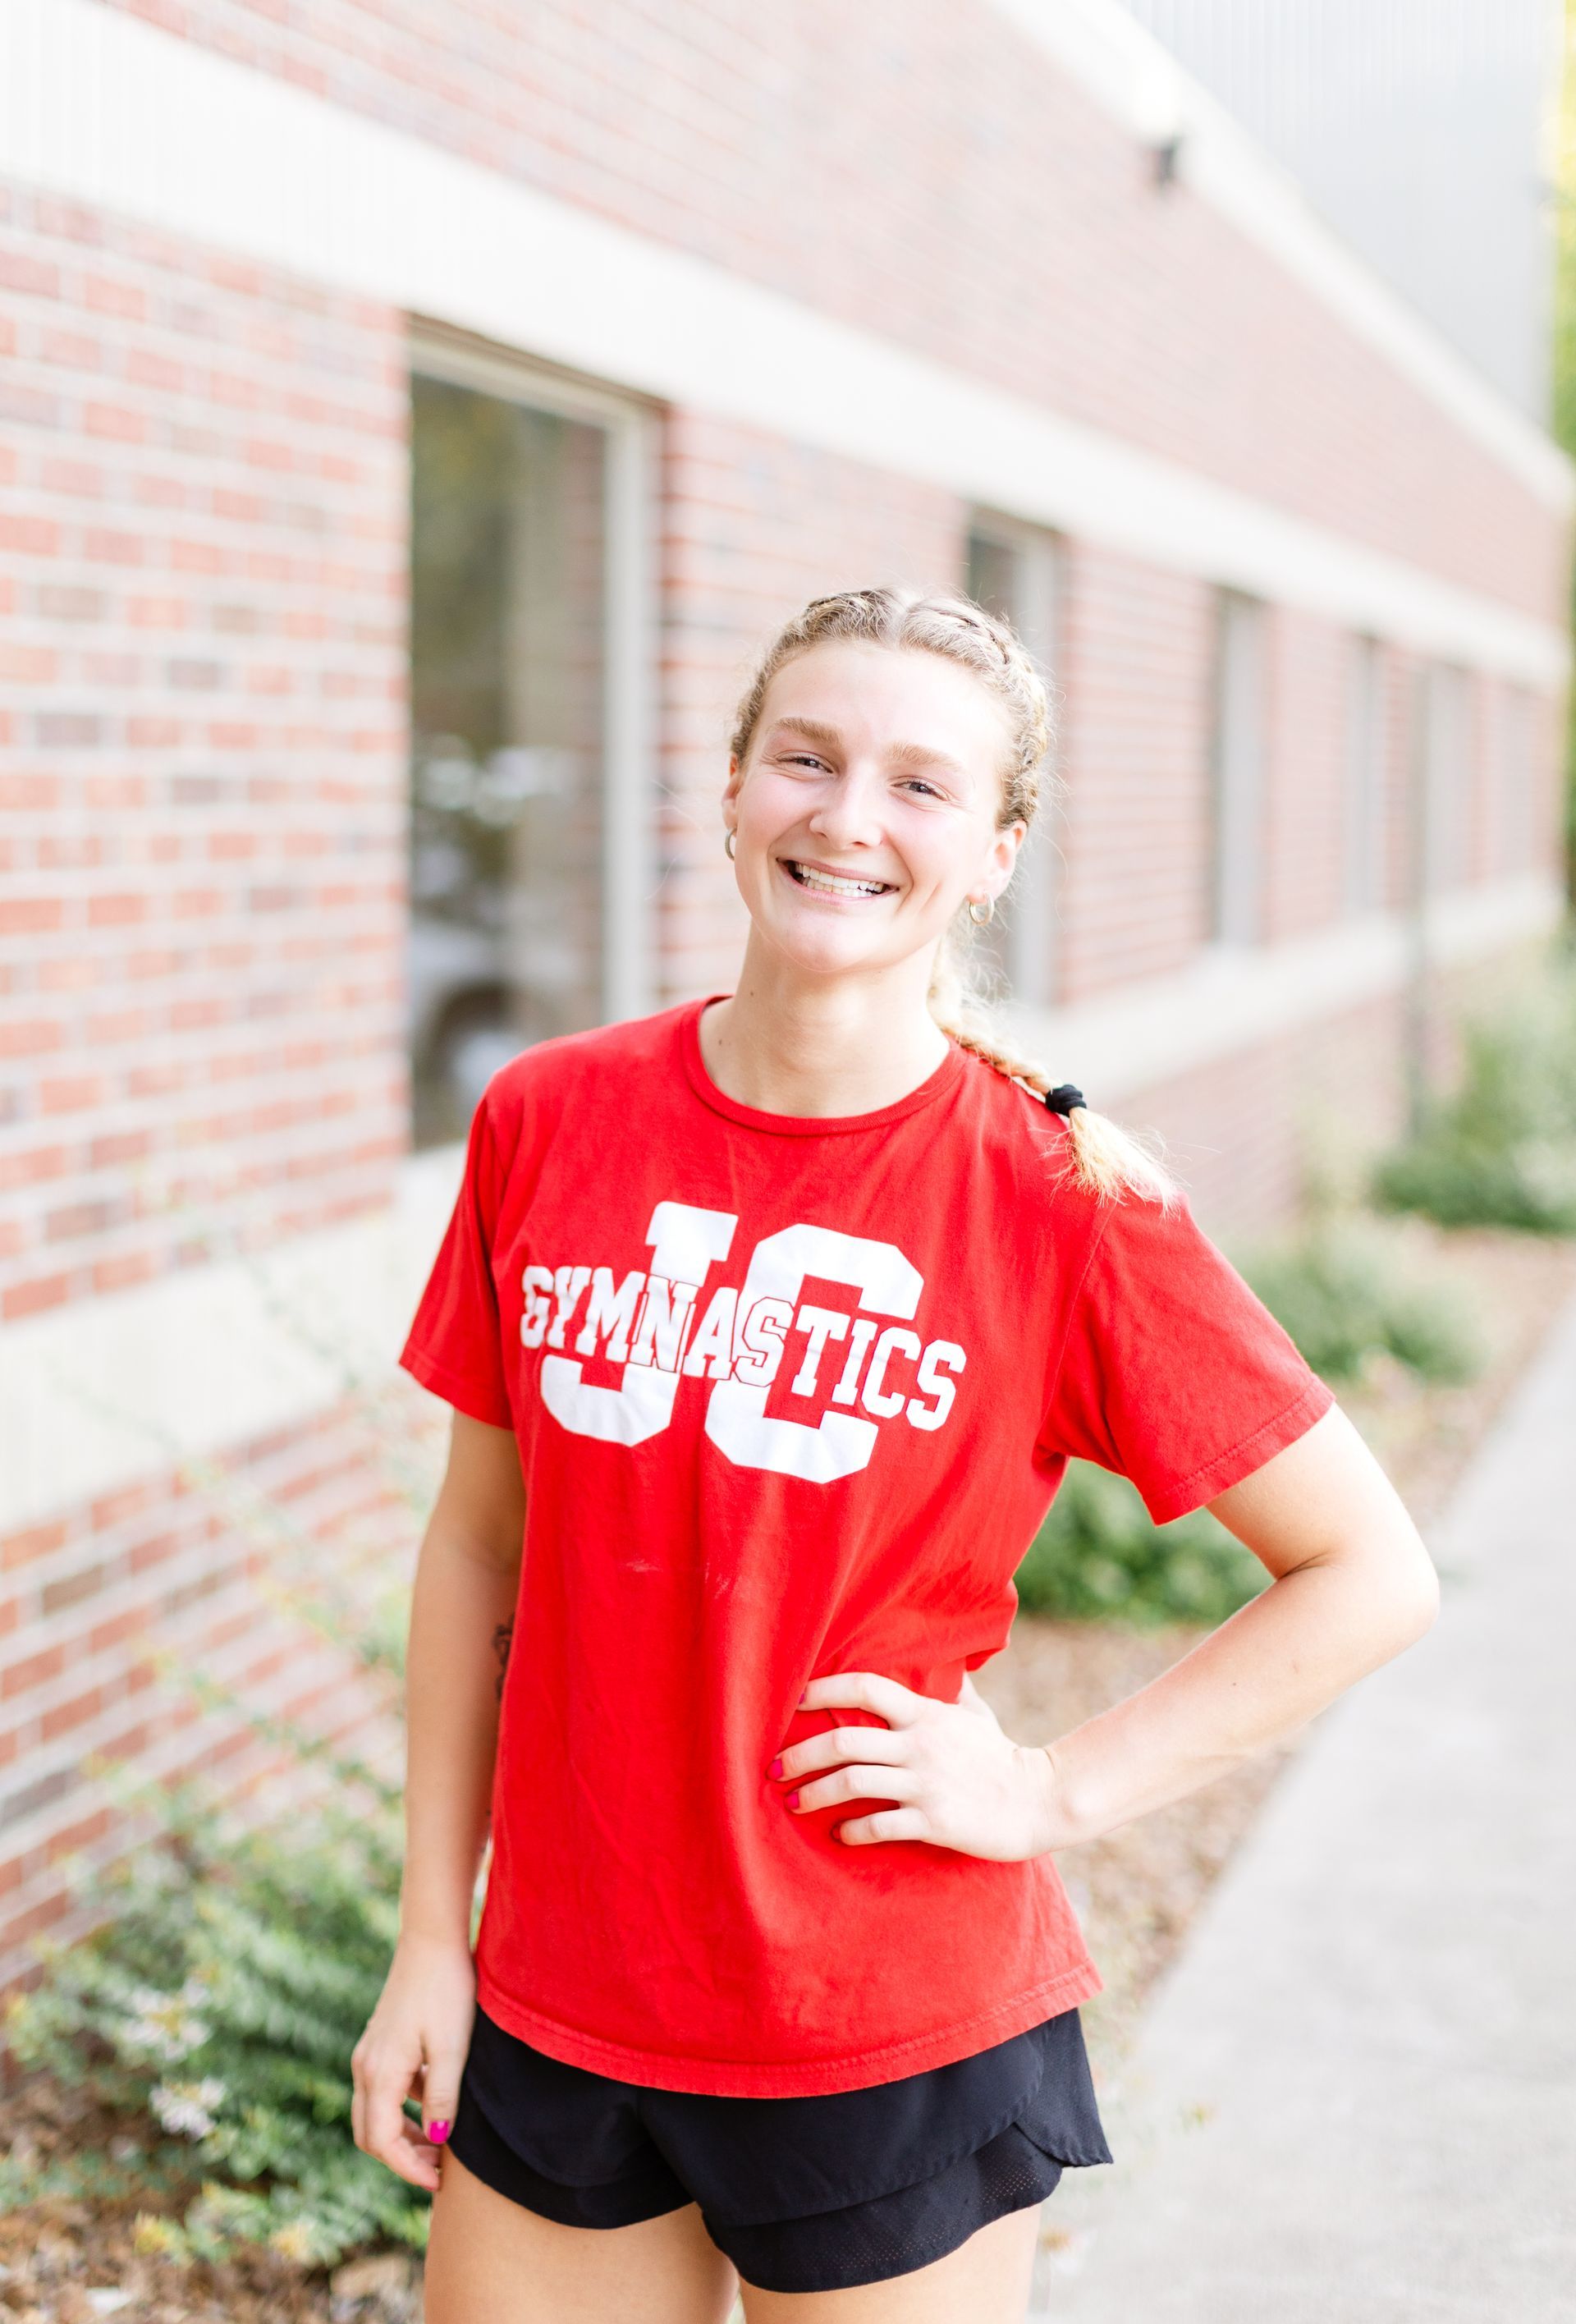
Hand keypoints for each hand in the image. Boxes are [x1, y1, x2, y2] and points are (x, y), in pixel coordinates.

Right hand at [350, 1932, 476, 2191]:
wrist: (433, 1939)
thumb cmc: (447, 1991)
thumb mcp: (452, 2047)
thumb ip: (443, 2096)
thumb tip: (440, 2140)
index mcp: (379, 2072)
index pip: (382, 2142)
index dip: (408, 2168)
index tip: (439, 2182)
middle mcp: (365, 2066)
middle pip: (370, 2133)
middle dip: (402, 2158)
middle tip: (440, 2171)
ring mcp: (369, 2053)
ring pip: (374, 2113)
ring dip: (403, 2136)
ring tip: (443, 2145)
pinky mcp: (380, 2043)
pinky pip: (384, 2091)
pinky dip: (404, 2109)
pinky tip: (437, 2102)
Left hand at [775, 1669, 1070, 1861]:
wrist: (1040, 1801)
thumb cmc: (1002, 1757)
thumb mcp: (976, 1715)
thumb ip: (952, 1689)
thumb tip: (946, 1662)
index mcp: (925, 1714)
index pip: (865, 1687)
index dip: (823, 1689)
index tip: (792, 1700)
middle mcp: (920, 1745)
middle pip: (844, 1741)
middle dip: (800, 1754)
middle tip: (774, 1767)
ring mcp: (925, 1784)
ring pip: (852, 1783)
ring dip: (813, 1794)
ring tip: (793, 1802)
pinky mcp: (933, 1822)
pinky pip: (878, 1825)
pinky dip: (851, 1832)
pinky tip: (838, 1835)